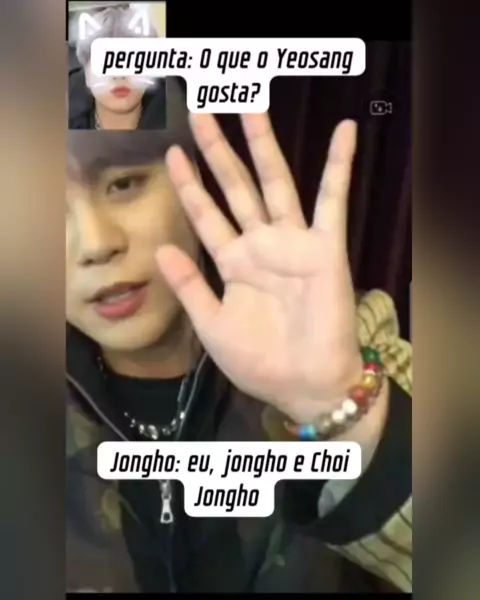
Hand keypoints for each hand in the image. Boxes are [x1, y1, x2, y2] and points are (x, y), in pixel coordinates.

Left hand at [157, 112, 361, 424]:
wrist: (304, 384)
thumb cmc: (260, 362)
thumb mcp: (212, 327)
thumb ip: (189, 287)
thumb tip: (160, 249)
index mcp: (233, 263)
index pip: (206, 214)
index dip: (189, 184)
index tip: (172, 153)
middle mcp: (261, 245)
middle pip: (235, 187)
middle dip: (218, 150)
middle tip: (201, 111)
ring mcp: (293, 243)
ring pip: (275, 183)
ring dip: (264, 145)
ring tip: (251, 105)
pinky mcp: (326, 248)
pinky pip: (333, 201)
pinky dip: (340, 167)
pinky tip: (345, 132)